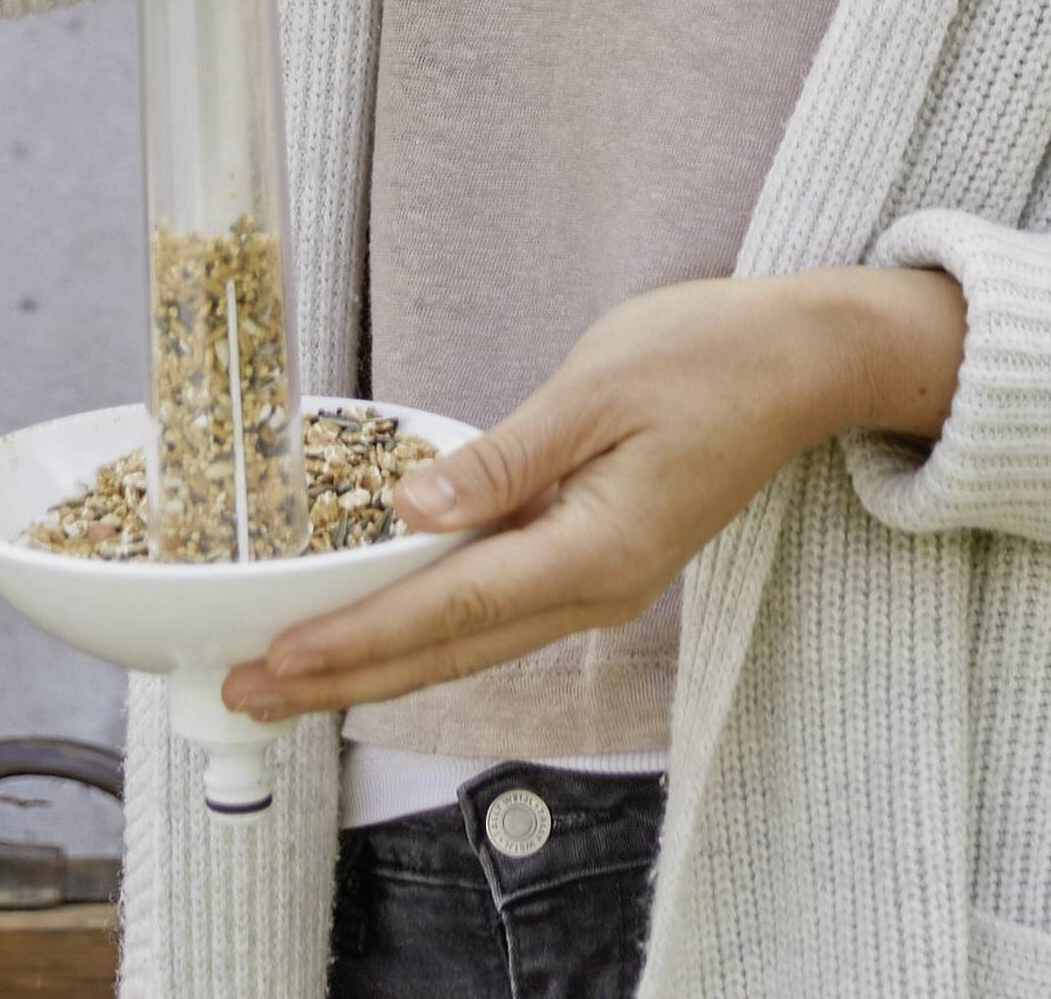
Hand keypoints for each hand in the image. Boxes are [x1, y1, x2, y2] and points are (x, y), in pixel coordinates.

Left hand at [222, 267, 965, 718]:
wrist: (804, 364)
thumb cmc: (712, 356)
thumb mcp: (598, 387)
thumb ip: (502, 460)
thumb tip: (410, 511)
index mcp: (593, 551)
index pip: (445, 609)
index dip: (352, 639)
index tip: (276, 661)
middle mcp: (596, 590)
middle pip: (446, 652)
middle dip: (340, 676)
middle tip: (246, 692)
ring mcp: (601, 585)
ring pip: (468, 645)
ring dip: (376, 663)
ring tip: (292, 675)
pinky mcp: (599, 563)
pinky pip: (495, 615)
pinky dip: (425, 631)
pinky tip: (381, 627)